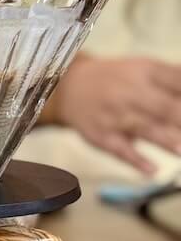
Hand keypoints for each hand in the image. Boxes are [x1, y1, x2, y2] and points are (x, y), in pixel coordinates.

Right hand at [52, 56, 180, 173]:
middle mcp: (130, 93)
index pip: (178, 81)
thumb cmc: (116, 80)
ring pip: (144, 129)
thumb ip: (174, 78)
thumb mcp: (144, 69)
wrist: (71, 88)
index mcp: (146, 72)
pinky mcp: (102, 136)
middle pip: (165, 107)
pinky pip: (119, 150)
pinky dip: (135, 161)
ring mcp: (115, 116)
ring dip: (166, 140)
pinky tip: (152, 171)